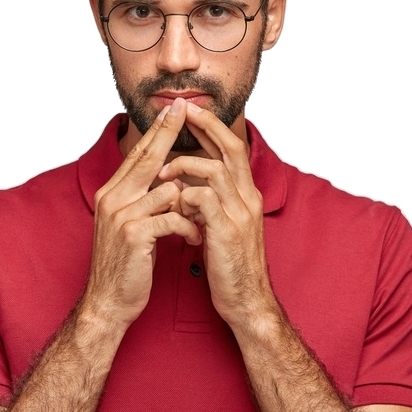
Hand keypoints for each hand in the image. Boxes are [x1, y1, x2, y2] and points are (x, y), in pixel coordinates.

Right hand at [83, 99, 201, 328]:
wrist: (108, 302)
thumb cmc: (125, 265)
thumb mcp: (130, 226)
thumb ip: (143, 201)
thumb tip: (169, 183)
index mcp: (112, 194)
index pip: (137, 155)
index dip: (156, 131)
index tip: (172, 110)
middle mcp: (113, 198)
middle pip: (147, 158)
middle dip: (168, 131)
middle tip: (185, 108)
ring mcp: (121, 215)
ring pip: (168, 189)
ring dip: (190, 206)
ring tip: (197, 224)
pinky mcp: (133, 234)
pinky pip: (172, 216)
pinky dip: (189, 227)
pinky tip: (193, 240)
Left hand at [158, 102, 274, 329]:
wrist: (246, 300)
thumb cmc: (230, 264)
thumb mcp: (223, 226)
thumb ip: (211, 202)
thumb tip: (188, 184)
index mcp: (246, 194)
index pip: (232, 149)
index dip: (213, 128)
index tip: (192, 112)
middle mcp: (248, 198)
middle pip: (231, 148)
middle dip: (206, 125)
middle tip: (182, 111)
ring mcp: (240, 213)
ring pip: (215, 169)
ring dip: (185, 165)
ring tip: (163, 174)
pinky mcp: (227, 231)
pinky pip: (204, 198)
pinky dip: (185, 195)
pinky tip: (175, 205)